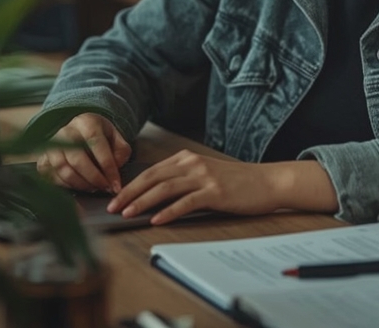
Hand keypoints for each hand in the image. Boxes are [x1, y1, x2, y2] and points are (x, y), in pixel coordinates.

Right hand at [37, 113, 131, 193]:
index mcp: (85, 122)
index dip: (107, 166)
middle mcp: (65, 132)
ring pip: (64, 170)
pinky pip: (54, 178)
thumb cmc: (99, 137)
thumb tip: (116, 168)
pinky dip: (69, 187)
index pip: (96, 143)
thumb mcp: (115, 137)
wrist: (78, 132)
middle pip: (78, 159)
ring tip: (95, 188)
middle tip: (106, 188)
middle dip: (94, 178)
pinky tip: (82, 187)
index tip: (116, 183)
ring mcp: (51, 146)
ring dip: (82, 184)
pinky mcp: (43, 160)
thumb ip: (121, 151)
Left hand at [106, 149, 337, 223]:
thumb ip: (182, 180)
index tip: (114, 198)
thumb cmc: (236, 183)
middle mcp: (193, 164)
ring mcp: (204, 177)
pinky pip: (186, 202)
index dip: (130, 185)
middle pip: (153, 177)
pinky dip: (169, 211)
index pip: (151, 171)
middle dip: (129, 193)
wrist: (267, 182)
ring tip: (127, 214)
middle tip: (111, 208)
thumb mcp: (205, 175)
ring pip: (165, 188)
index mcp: (187, 158)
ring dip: (142, 201)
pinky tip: (156, 220)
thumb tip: (153, 195)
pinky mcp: (215, 192)